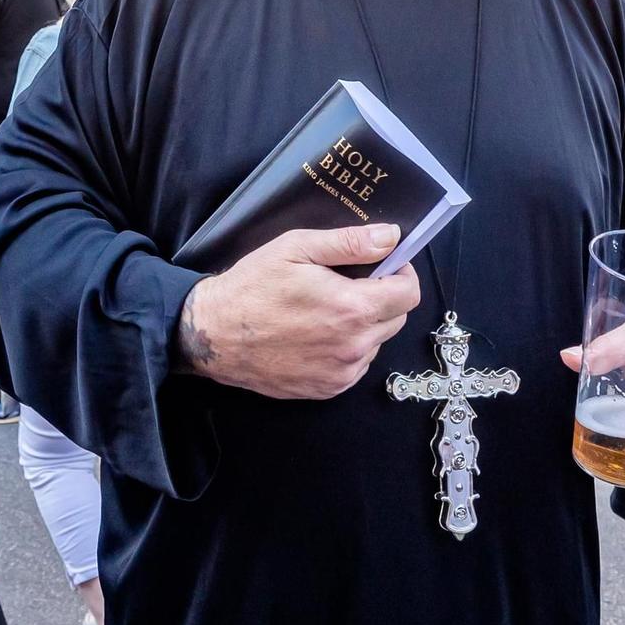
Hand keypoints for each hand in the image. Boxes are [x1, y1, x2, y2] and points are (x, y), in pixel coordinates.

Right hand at [176, 224, 421, 398]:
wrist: (214, 335)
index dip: (401, 273)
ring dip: (365, 325)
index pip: (409, 294)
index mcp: (351, 308)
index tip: (385, 265)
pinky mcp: (327, 388)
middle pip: (397, 319)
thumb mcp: (296, 249)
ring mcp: (341, 372)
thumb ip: (349, 242)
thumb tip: (390, 237)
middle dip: (383, 297)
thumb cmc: (251, 288)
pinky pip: (356, 365)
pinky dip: (348, 348)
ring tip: (328, 310)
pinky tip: (319, 333)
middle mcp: (353, 346)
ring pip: (377, 342)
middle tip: (351, 284)